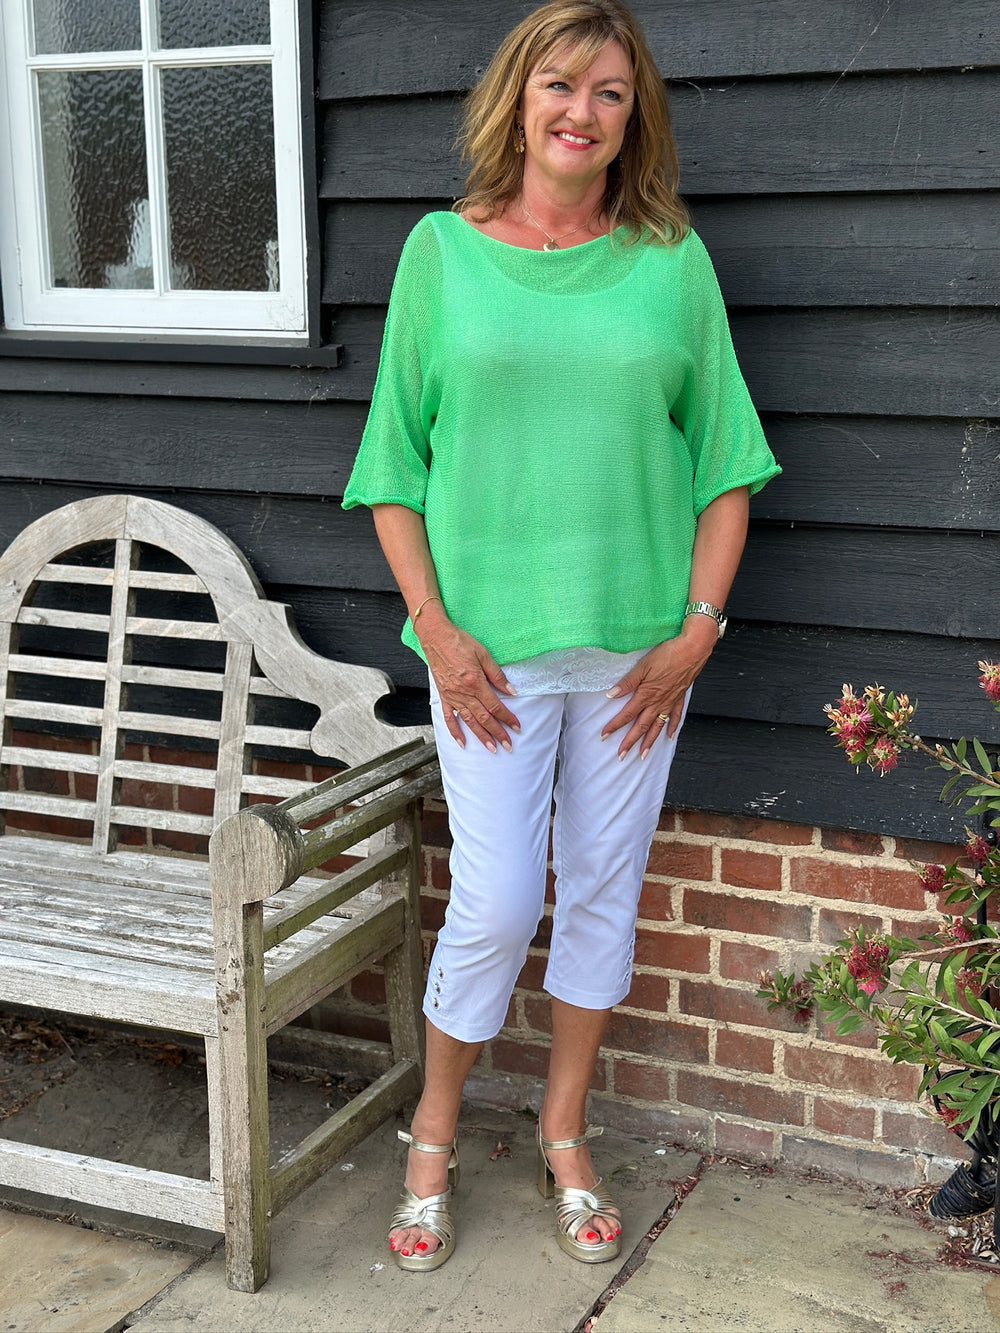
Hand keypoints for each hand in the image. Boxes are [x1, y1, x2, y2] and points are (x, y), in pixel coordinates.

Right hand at [415, 603, 519, 751]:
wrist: (436, 637)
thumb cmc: (459, 642)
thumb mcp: (483, 654)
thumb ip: (497, 675)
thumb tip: (511, 691)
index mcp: (475, 682)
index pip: (495, 706)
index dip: (507, 718)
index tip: (516, 727)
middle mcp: (463, 692)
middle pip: (484, 718)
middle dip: (498, 733)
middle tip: (508, 746)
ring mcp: (452, 696)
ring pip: (469, 721)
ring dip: (481, 736)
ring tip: (491, 748)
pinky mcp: (443, 696)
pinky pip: (449, 717)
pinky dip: (455, 731)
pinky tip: (462, 742)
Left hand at [602, 618, 717, 758]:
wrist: (692, 650)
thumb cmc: (668, 654)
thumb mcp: (643, 666)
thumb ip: (627, 682)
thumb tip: (611, 694)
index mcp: (646, 694)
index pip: (626, 714)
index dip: (614, 726)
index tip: (604, 736)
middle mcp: (658, 702)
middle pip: (641, 726)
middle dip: (630, 742)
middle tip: (621, 756)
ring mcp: (670, 702)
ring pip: (657, 727)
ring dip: (649, 742)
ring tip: (642, 755)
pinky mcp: (679, 698)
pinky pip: (675, 717)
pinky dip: (672, 728)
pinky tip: (669, 737)